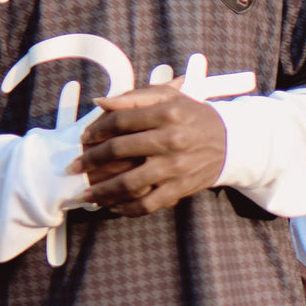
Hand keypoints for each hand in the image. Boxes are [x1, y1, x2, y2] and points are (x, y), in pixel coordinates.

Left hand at [71, 79, 226, 216]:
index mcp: (168, 112)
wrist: (231, 141)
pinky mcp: (181, 187)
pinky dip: (126, 208)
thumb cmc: (193, 116)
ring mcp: (176, 166)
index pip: (121, 120)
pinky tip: (112, 207)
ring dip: (102, 190)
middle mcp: (172, 139)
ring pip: (129, 183)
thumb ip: (135, 97)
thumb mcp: (170, 97)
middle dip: (90, 160)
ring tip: (85, 194)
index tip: (84, 137)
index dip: (96, 128)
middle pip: (119, 150)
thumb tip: (99, 102)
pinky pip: (147, 204)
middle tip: (74, 167)